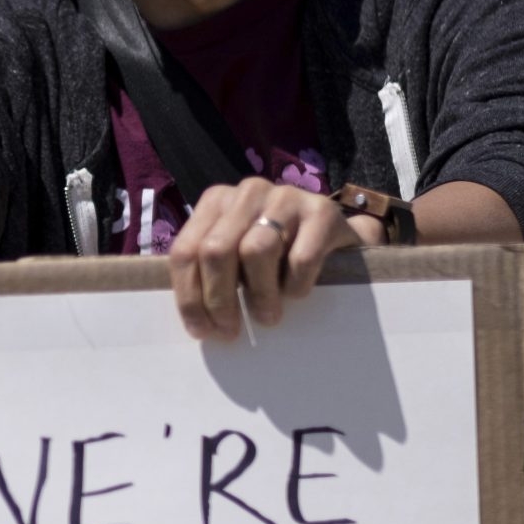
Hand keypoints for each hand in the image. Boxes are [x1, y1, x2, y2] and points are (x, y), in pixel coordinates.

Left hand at [168, 179, 369, 342]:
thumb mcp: (236, 259)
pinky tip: (296, 294)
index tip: (202, 331)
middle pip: (216, 251)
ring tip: (267, 318)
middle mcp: (247, 193)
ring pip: (256, 251)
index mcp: (215, 202)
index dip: (190, 297)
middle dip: (219, 299)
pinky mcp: (322, 211)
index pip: (186, 251)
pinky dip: (295, 285)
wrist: (337, 241)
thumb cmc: (276, 256)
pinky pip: (300, 258)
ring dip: (260, 295)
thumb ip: (210, 275)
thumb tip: (197, 323)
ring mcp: (285, 197)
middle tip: (231, 330)